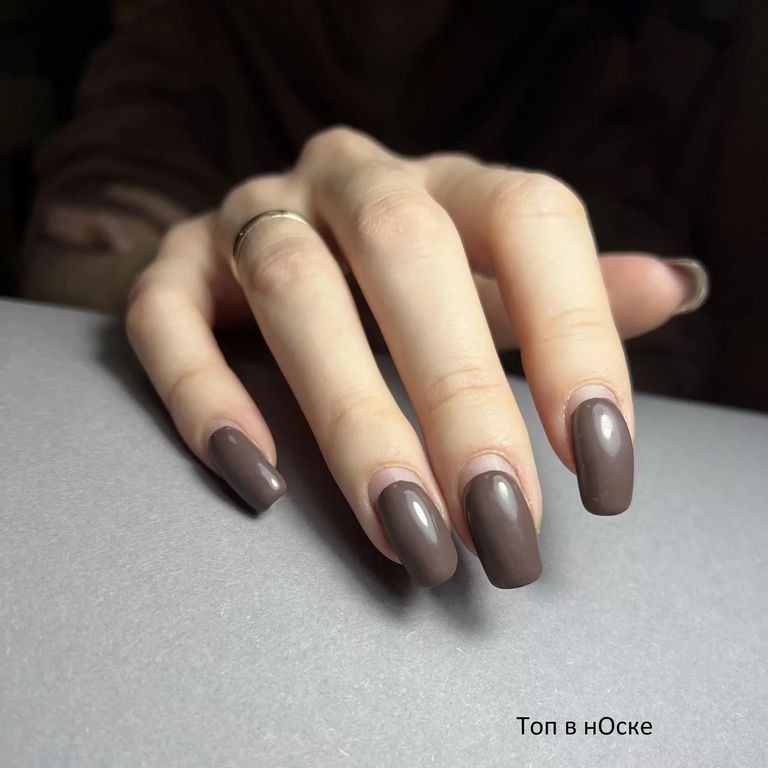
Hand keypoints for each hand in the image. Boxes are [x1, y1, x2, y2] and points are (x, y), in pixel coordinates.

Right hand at [126, 127, 700, 587]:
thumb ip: (574, 289)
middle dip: (461, 396)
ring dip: (356, 419)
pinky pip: (171, 320)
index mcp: (446, 182)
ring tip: (409, 531)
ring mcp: (251, 216)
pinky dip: (208, 395)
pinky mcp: (175, 268)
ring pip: (294, 291)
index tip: (601, 460)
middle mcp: (350, 182)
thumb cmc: (403, 279)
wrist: (271, 248)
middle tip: (502, 521)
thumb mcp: (494, 277)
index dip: (575, 331)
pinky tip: (262, 478)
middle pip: (410, 254)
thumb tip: (675, 286)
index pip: (531, 217)